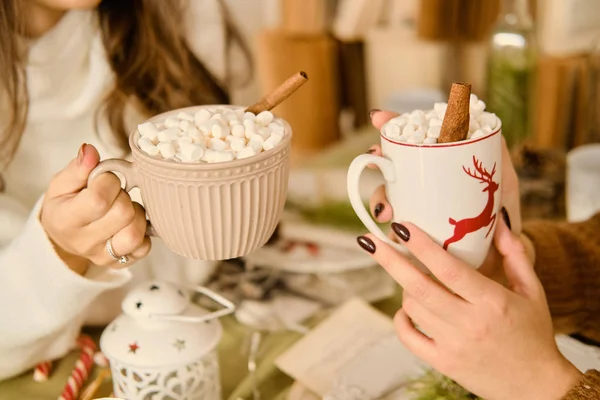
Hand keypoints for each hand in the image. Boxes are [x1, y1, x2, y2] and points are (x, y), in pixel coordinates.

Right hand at [41, 144, 150, 273]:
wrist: (65, 235)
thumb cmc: (66, 205)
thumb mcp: (62, 184)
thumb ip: (78, 167)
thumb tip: (91, 151)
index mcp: (65, 220)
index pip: (98, 200)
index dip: (109, 181)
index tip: (106, 178)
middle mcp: (84, 243)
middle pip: (122, 214)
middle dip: (124, 196)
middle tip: (116, 193)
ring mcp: (104, 256)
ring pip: (135, 234)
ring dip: (137, 214)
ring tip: (126, 207)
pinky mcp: (121, 262)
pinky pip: (144, 247)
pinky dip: (144, 232)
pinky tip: (131, 222)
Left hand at [357, 218, 581, 399]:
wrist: (536, 386)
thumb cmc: (533, 335)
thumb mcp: (532, 292)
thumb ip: (515, 254)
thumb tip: (498, 222)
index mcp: (492, 302)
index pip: (449, 269)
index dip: (422, 246)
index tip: (402, 227)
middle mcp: (469, 324)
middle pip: (419, 287)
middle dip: (390, 260)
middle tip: (368, 240)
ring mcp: (453, 345)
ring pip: (412, 308)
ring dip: (403, 286)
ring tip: (409, 274)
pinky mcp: (443, 362)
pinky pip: (408, 337)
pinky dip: (400, 319)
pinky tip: (405, 308)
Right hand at [366, 110, 523, 283]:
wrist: (502, 261)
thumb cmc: (502, 218)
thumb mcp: (504, 184)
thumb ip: (499, 158)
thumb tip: (492, 129)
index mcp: (440, 168)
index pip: (412, 143)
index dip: (393, 126)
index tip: (379, 119)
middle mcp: (423, 186)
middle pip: (391, 168)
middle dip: (379, 164)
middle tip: (378, 164)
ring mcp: (415, 210)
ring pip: (387, 196)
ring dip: (380, 198)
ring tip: (387, 211)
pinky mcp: (412, 237)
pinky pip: (393, 230)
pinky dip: (387, 231)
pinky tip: (391, 233)